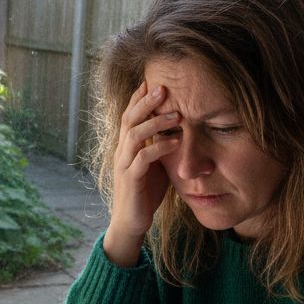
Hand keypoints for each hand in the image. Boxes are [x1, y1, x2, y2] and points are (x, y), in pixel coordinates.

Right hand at [102, 81, 180, 266]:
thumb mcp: (156, 164)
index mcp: (126, 146)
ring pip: (134, 135)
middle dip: (146, 102)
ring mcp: (123, 165)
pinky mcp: (130, 180)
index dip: (139, 98)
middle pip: (129, 119)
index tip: (153, 81)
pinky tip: (176, 141)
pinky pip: (143, 158)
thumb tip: (181, 128)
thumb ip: (162, 145)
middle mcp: (121, 151)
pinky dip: (160, 147)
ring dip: (155, 122)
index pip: (130, 115)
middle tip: (163, 87)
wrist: (131, 222)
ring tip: (177, 114)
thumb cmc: (145, 192)